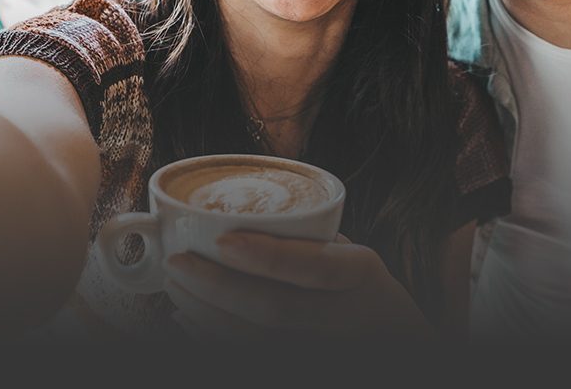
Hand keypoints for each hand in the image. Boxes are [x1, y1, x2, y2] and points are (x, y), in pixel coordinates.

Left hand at [163, 232, 433, 341]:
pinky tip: (188, 317)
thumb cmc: (361, 285)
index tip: (222, 240)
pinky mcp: (299, 361)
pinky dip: (210, 337)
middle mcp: (341, 315)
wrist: (395, 339)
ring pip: (254, 339)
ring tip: (174, 285)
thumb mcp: (350, 251)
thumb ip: (304, 237)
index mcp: (359, 272)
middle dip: (216, 286)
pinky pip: (248, 355)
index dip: (266, 257)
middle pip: (273, 309)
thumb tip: (230, 210)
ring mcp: (320, 346)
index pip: (313, 267)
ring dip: (204, 314)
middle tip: (177, 263)